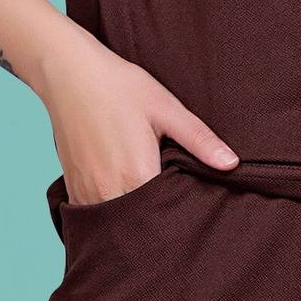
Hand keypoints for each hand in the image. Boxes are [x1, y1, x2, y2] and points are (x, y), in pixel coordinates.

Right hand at [40, 31, 238, 206]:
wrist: (68, 73)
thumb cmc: (119, 87)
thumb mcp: (166, 108)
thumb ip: (199, 140)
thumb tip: (232, 164)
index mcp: (137, 175)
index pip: (165, 214)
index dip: (180, 218)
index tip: (192, 216)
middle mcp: (109, 191)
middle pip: (140, 225)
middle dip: (158, 226)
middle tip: (175, 222)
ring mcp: (88, 192)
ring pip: (116, 225)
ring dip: (133, 223)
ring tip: (152, 215)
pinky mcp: (74, 188)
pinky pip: (96, 216)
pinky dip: (112, 216)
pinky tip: (125, 204)